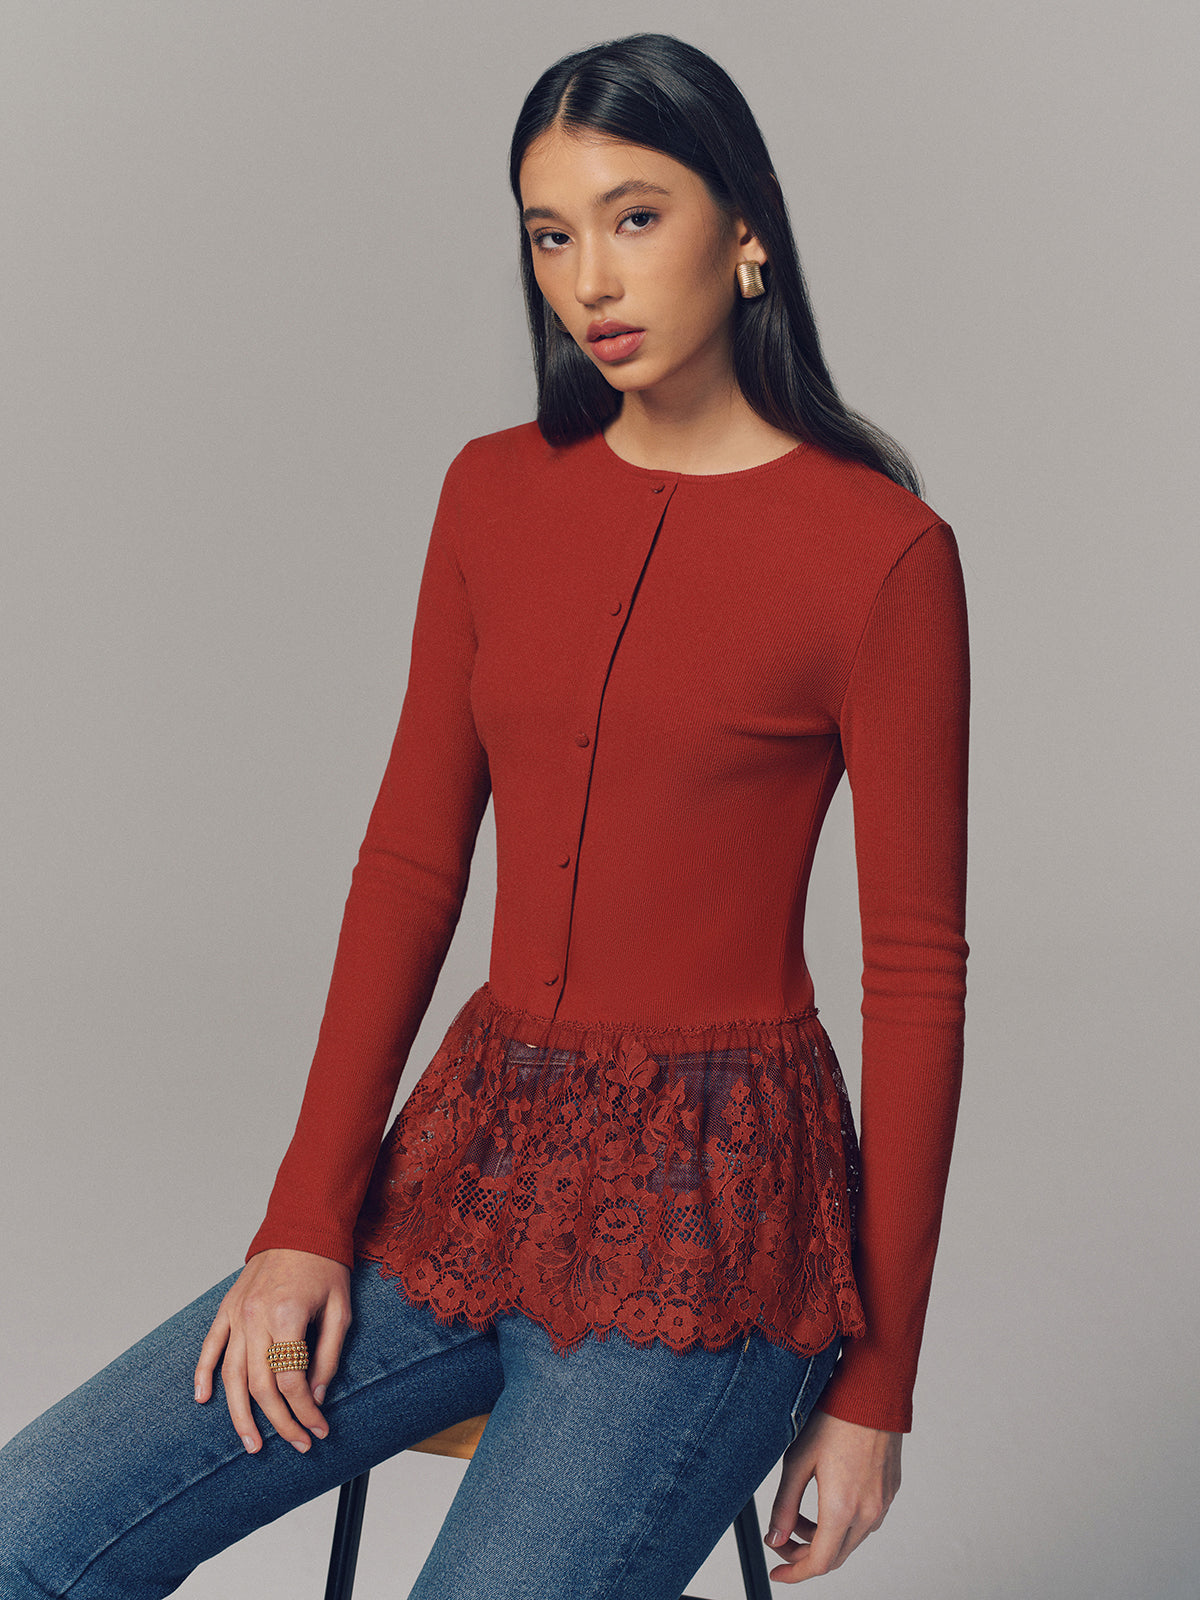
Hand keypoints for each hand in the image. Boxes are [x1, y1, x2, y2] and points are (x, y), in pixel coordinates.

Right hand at [193, 1248, 351, 1455]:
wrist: (302, 1227)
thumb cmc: (325, 1267)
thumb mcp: (341, 1311)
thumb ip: (328, 1356)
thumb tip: (317, 1397)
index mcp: (287, 1316)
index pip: (292, 1380)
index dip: (306, 1410)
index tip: (319, 1428)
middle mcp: (256, 1318)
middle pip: (262, 1386)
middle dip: (280, 1421)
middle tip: (297, 1443)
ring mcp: (237, 1314)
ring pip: (232, 1376)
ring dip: (240, 1414)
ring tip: (252, 1443)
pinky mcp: (226, 1308)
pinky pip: (210, 1347)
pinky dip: (202, 1375)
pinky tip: (203, 1400)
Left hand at [763, 1408, 901, 1581]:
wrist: (872, 1392)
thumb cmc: (835, 1418)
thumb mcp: (797, 1460)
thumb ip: (784, 1505)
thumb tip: (775, 1538)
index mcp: (843, 1509)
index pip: (818, 1563)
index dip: (794, 1574)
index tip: (777, 1572)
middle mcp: (868, 1513)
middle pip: (834, 1556)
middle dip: (804, 1554)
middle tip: (781, 1540)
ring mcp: (883, 1503)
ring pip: (850, 1540)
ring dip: (823, 1537)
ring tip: (799, 1515)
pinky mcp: (890, 1490)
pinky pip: (865, 1521)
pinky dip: (842, 1522)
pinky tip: (825, 1499)